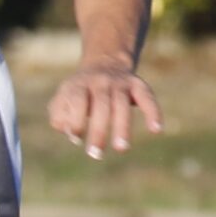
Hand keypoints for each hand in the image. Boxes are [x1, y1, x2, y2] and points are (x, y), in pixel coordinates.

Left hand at [48, 59, 162, 159]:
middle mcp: (100, 82)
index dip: (75, 120)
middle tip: (96, 154)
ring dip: (122, 127)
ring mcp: (120, 83)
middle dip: (98, 131)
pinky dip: (153, 112)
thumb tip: (70, 131)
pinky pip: (147, 97)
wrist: (104, 62)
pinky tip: (156, 129)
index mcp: (79, 84)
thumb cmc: (80, 91)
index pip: (77, 101)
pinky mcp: (138, 85)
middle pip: (101, 106)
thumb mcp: (62, 98)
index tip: (77, 138)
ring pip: (122, 104)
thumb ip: (59, 115)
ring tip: (121, 149)